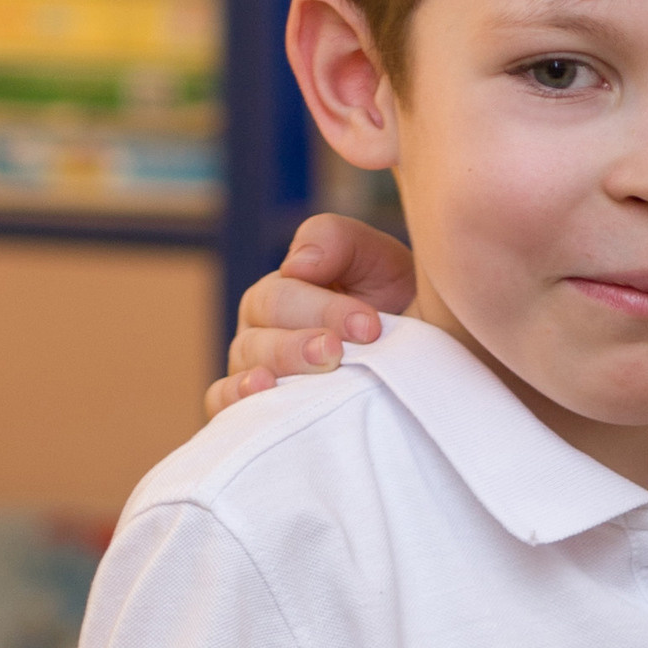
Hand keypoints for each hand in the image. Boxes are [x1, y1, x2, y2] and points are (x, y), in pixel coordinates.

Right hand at [205, 213, 413, 420]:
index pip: (281, 296)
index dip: (323, 310)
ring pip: (245, 365)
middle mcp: (262, 328)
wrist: (425, 354)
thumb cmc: (399, 304)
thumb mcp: (379, 260)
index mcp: (284, 290)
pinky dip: (234, 398)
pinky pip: (222, 402)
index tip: (370, 326)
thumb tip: (296, 265)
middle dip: (301, 344)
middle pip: (260, 334)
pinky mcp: (256, 406)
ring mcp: (254, 368)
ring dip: (280, 369)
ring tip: (311, 374)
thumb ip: (337, 240)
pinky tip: (261, 393)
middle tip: (337, 352)